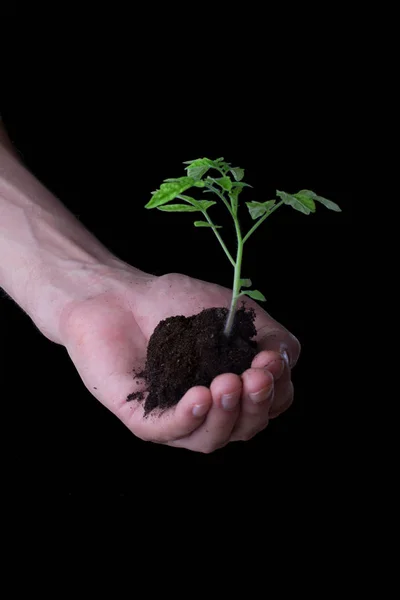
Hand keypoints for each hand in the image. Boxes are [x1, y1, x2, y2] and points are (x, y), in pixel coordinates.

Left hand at [60, 267, 299, 452]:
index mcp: (236, 387)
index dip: (278, 388)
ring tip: (227, 384)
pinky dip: (187, 418)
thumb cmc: (177, 303)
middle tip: (255, 376)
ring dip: (226, 415)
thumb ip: (268, 335)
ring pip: (211, 438)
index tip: (271, 359)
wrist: (120, 294)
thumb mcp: (234, 313)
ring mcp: (177, 418)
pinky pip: (168, 430)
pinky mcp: (142, 418)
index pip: (272, 402)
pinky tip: (199, 397)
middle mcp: (211, 410)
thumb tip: (284, 360)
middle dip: (256, 404)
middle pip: (246, 426)